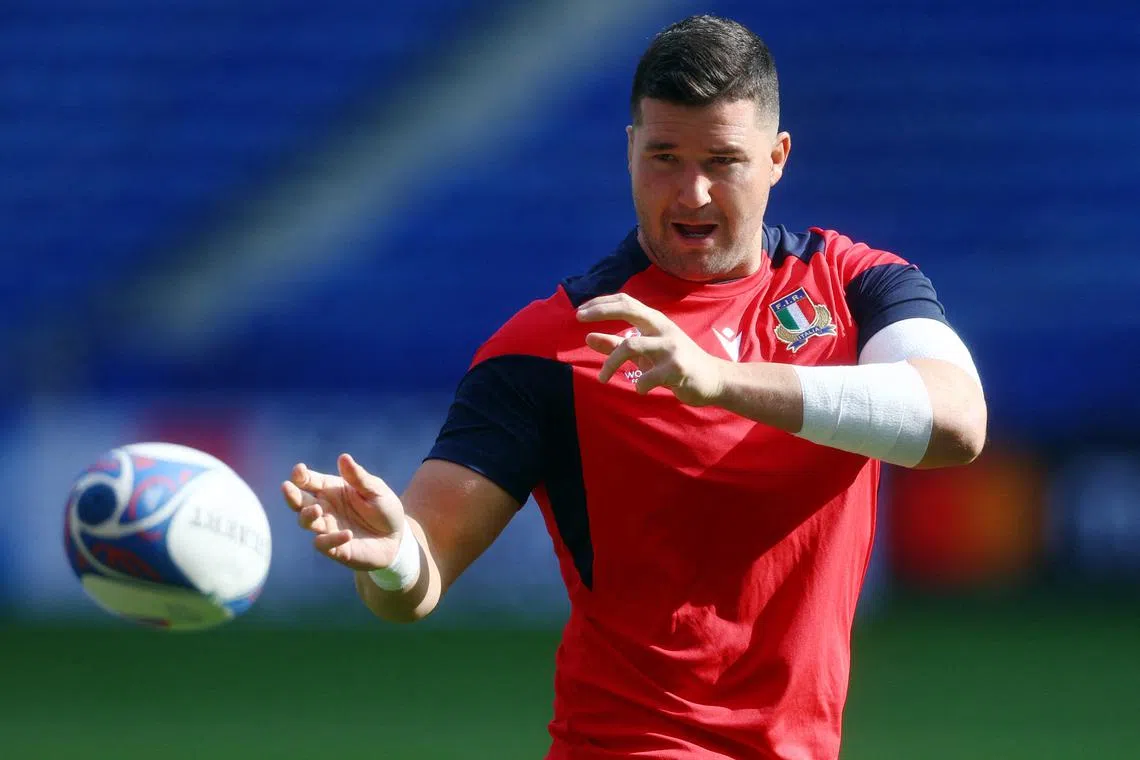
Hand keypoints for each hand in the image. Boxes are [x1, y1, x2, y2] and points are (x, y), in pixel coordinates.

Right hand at [281, 453, 405, 570]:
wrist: (397, 538)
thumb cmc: (384, 508)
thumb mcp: (376, 490)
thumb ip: (358, 477)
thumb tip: (344, 457)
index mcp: (331, 489)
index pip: (310, 481)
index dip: (301, 475)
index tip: (299, 470)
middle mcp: (324, 508)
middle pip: (300, 502)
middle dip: (291, 495)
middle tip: (287, 487)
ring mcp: (328, 528)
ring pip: (306, 523)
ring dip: (307, 516)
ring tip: (316, 509)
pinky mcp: (335, 548)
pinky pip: (324, 544)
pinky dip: (331, 539)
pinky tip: (348, 534)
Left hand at [577, 292, 726, 405]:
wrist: (713, 380)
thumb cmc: (674, 364)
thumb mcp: (644, 353)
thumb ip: (616, 344)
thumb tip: (588, 337)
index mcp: (655, 321)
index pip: (626, 301)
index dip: (601, 303)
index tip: (579, 312)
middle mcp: (662, 328)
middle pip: (629, 309)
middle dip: (601, 310)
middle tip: (579, 318)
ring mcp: (671, 347)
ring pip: (630, 345)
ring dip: (611, 363)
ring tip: (602, 378)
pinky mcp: (677, 368)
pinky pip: (647, 377)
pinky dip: (638, 385)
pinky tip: (640, 389)